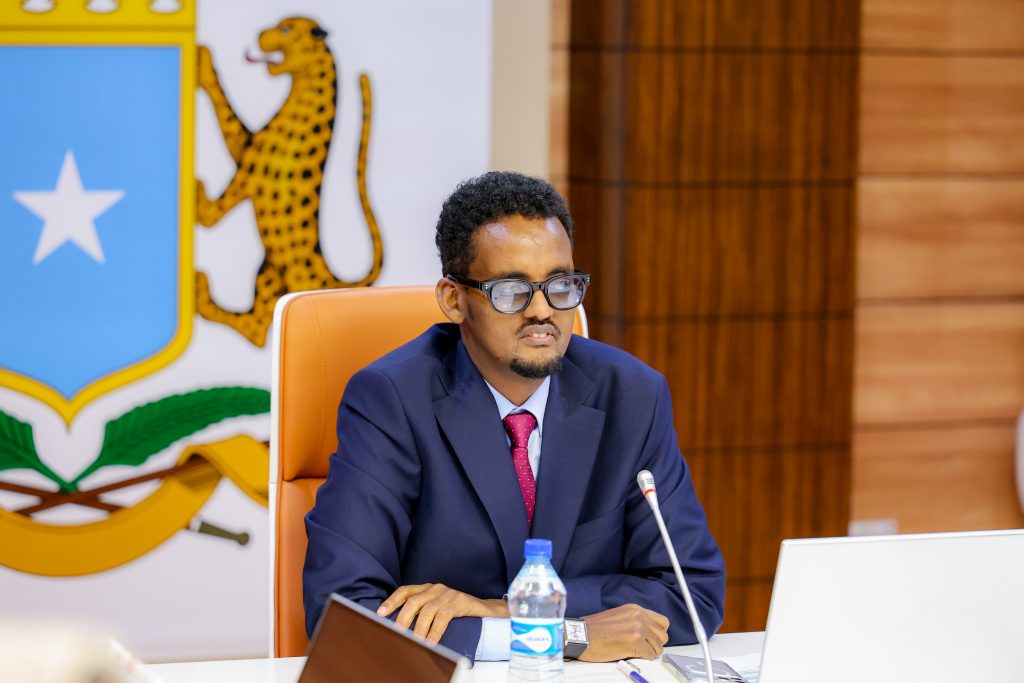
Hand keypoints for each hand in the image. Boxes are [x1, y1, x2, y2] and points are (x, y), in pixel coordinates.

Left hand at [377, 583, 508, 644]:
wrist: (485, 611)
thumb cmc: (457, 612)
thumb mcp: (437, 610)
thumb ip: (422, 613)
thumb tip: (400, 628)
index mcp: (427, 588)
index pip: (405, 591)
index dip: (392, 601)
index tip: (380, 613)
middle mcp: (436, 588)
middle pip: (413, 601)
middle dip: (402, 618)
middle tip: (397, 634)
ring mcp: (448, 593)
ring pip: (427, 610)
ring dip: (419, 629)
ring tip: (414, 642)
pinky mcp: (459, 601)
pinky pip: (443, 617)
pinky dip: (435, 631)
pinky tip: (430, 642)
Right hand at [577, 604, 668, 661]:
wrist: (580, 635)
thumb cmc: (594, 629)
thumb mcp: (618, 616)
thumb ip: (635, 621)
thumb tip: (647, 634)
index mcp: (635, 609)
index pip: (662, 622)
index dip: (657, 633)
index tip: (651, 639)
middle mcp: (639, 616)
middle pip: (663, 635)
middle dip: (655, 644)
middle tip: (644, 648)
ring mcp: (638, 629)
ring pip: (658, 646)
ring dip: (649, 652)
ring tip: (636, 652)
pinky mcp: (635, 642)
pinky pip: (649, 655)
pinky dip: (643, 658)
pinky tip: (631, 655)